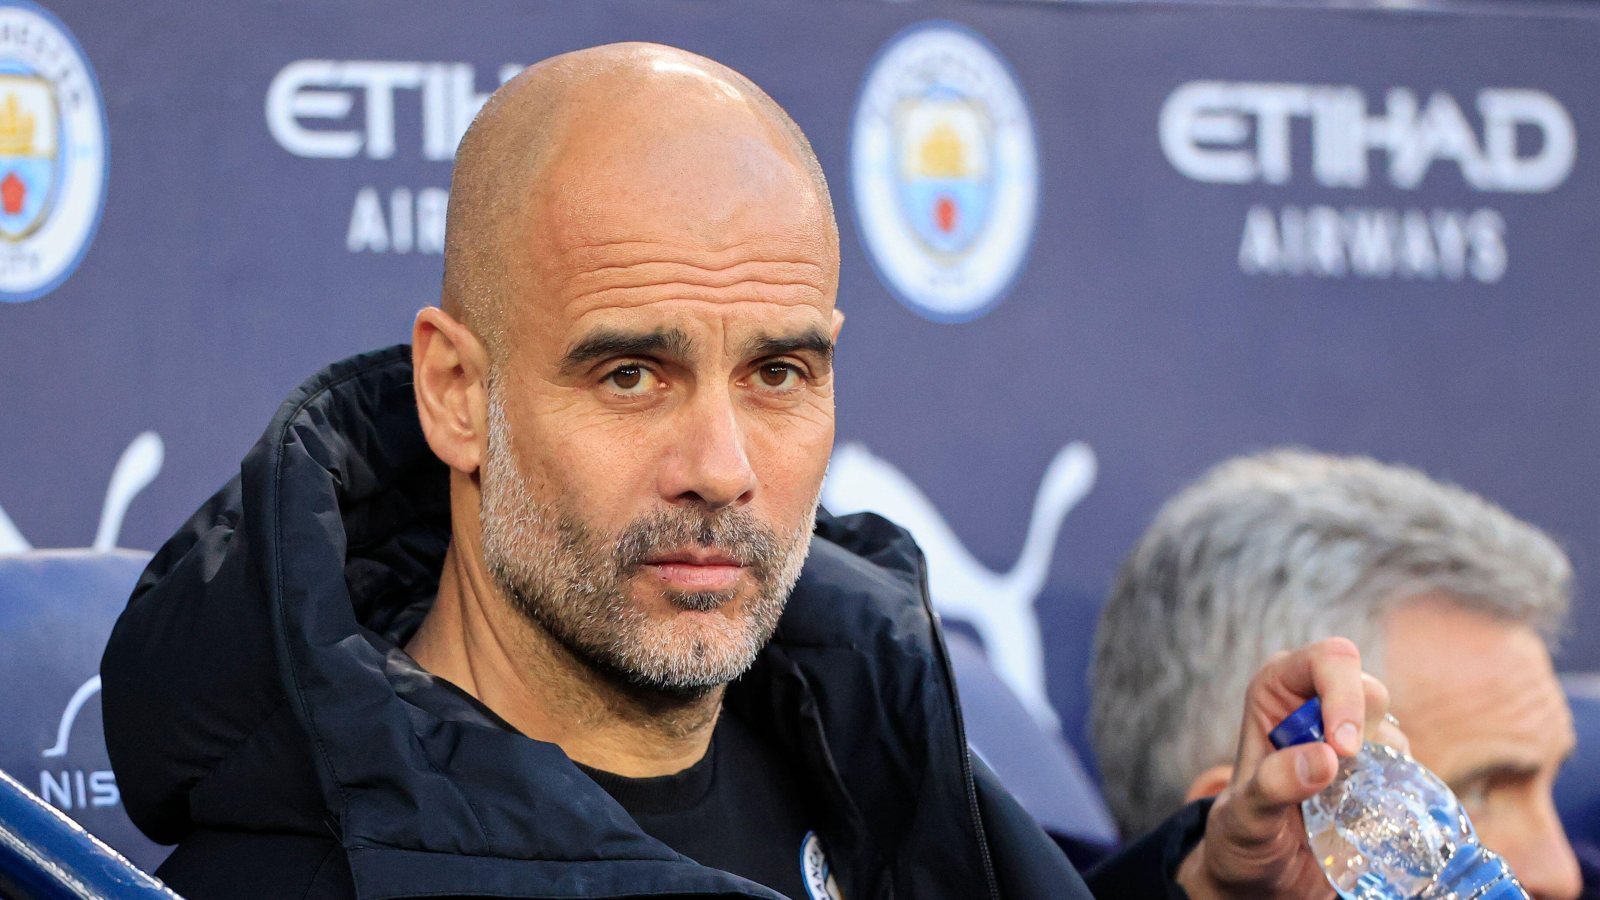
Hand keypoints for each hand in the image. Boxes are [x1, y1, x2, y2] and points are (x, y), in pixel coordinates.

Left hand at [1175, 637, 1409, 898]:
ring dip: (1381, 766)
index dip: (1344, 695)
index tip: (1345, 749)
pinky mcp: (1374, 771)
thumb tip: (1326, 758)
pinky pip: (1405, 768)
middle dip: (1366, 730)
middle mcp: (1316, 703)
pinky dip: (1397, 788)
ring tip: (1342, 803)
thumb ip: (1273, 785)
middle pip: (1369, 689)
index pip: (1327, 660)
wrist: (1260, 873)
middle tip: (1349, 772)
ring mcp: (1349, 737)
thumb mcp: (1245, 817)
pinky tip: (1368, 813)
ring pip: (1390, 731)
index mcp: (1277, 689)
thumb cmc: (1242, 836)